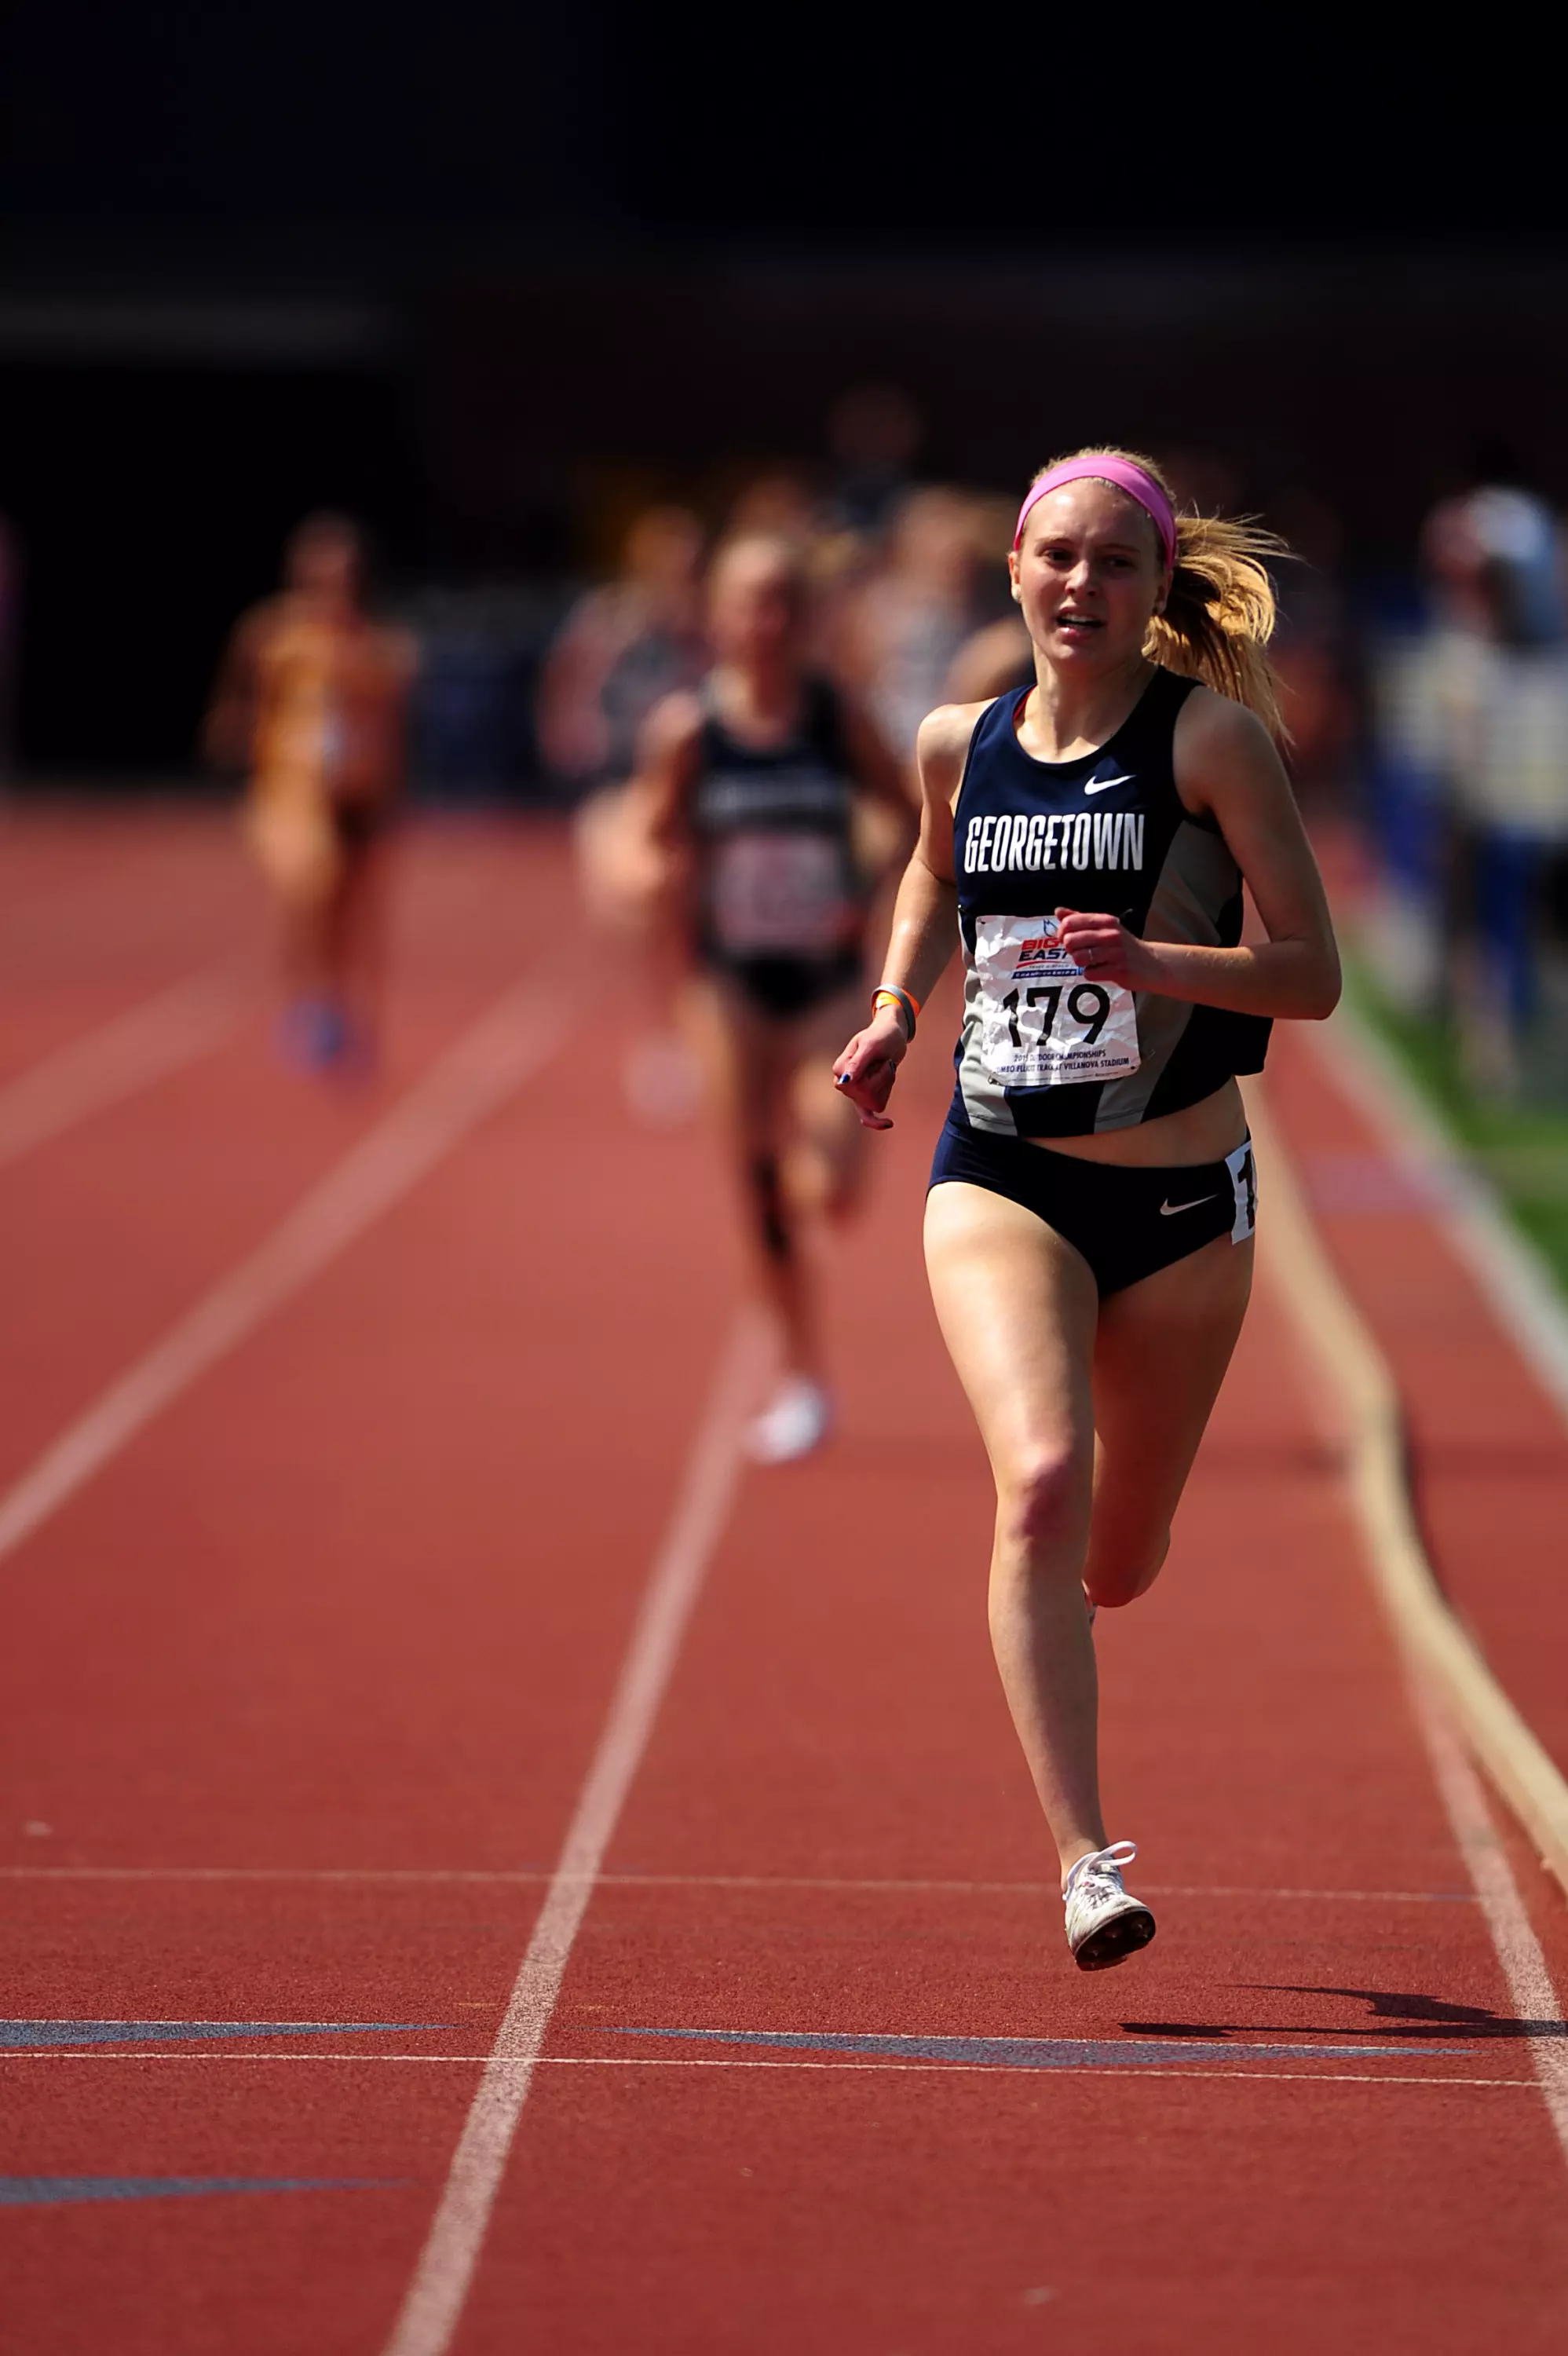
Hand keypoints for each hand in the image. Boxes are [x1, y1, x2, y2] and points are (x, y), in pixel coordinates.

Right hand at [832, 1008, 907, 1129]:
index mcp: (840, 1069)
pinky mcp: (866, 1097)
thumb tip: (843, 1083)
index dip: (877, 1075)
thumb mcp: (871, 1046)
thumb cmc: (881, 1036)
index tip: (879, 1057)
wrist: (891, 1035)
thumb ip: (857, 1064)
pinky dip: (877, 1121)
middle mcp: (844, 1083)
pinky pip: (868, 1116)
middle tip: (883, 1060)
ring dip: (887, 1085)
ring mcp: (854, 1092)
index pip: (859, 1086)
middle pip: (868, 1096)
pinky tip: (888, 1123)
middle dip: (884, 1078)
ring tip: (884, 1068)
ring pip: (875, 1103)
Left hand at [1053, 907, 1149, 988]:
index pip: (1070, 922)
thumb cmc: (1123, 945)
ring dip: (1080, 962)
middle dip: (1070, 949)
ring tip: (1090, 961)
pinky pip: (1089, 974)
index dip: (1061, 932)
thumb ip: (1081, 919)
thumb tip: (1058, 911)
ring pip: (1079, 958)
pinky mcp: (1118, 970)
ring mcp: (1115, 952)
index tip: (1065, 938)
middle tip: (1079, 951)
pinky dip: (1091, 974)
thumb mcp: (1105, 927)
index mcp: (1105, 921)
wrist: (1152, 963)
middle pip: (1070, 941)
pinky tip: (1100, 970)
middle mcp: (1111, 934)